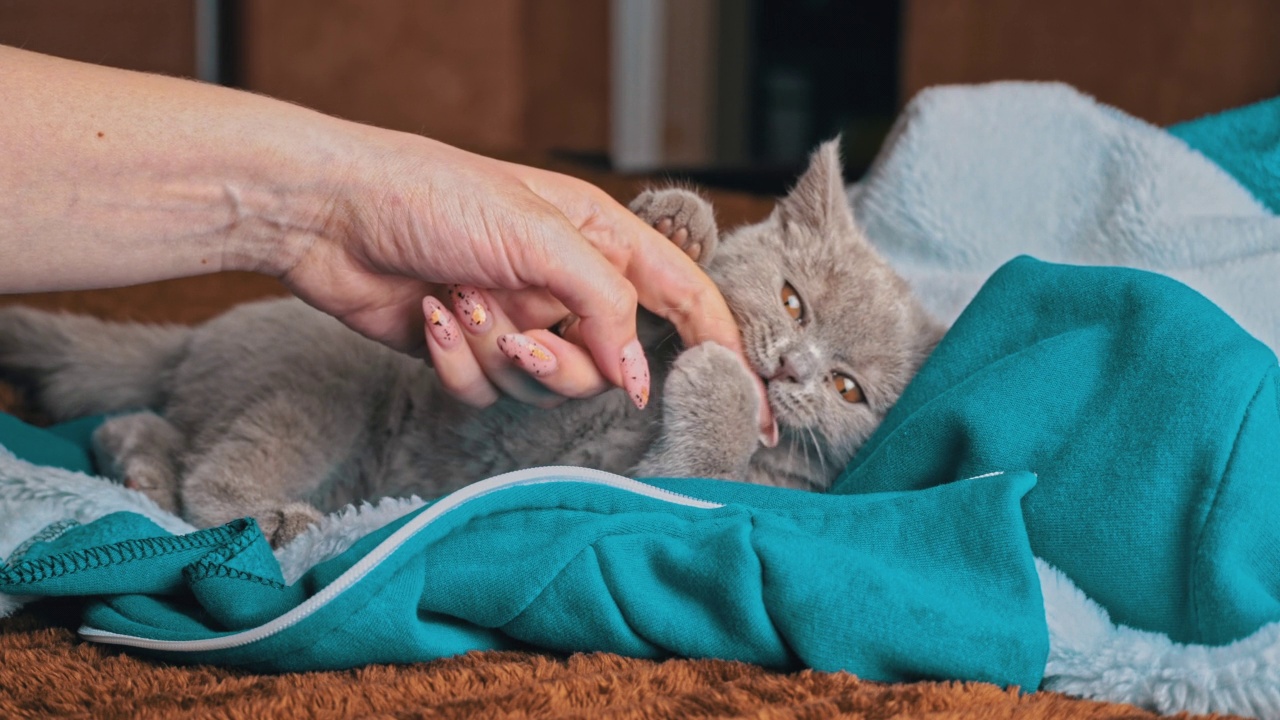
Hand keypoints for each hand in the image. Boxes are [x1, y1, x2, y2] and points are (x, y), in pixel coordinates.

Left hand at [277, 132, 774, 434]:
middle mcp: (565, 285)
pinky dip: (458, 360)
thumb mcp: (538, 234)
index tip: (749, 411)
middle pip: (607, 365)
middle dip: (561, 361)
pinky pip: (486, 392)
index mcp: (601, 240)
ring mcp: (519, 321)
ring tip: (460, 300)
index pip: (684, 303)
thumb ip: (606, 305)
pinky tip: (431, 315)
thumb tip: (639, 376)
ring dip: (497, 354)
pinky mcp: (472, 352)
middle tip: (518, 330)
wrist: (329, 211)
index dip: (723, 352)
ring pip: (544, 387)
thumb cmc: (431, 194)